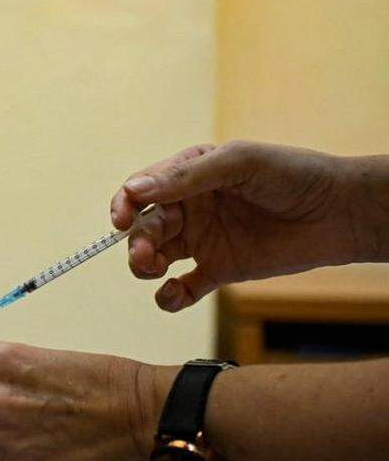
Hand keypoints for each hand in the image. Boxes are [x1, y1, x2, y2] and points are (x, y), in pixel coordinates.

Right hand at [111, 141, 387, 310]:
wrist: (339, 213)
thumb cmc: (293, 175)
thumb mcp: (238, 163)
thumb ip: (186, 176)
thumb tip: (134, 189)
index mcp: (188, 176)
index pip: (141, 190)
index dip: (124, 204)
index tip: (120, 221)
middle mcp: (189, 208)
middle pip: (144, 227)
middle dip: (136, 242)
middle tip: (144, 256)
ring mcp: (202, 240)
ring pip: (155, 257)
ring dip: (144, 266)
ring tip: (155, 272)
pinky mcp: (219, 271)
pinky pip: (182, 289)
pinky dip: (170, 297)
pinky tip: (173, 296)